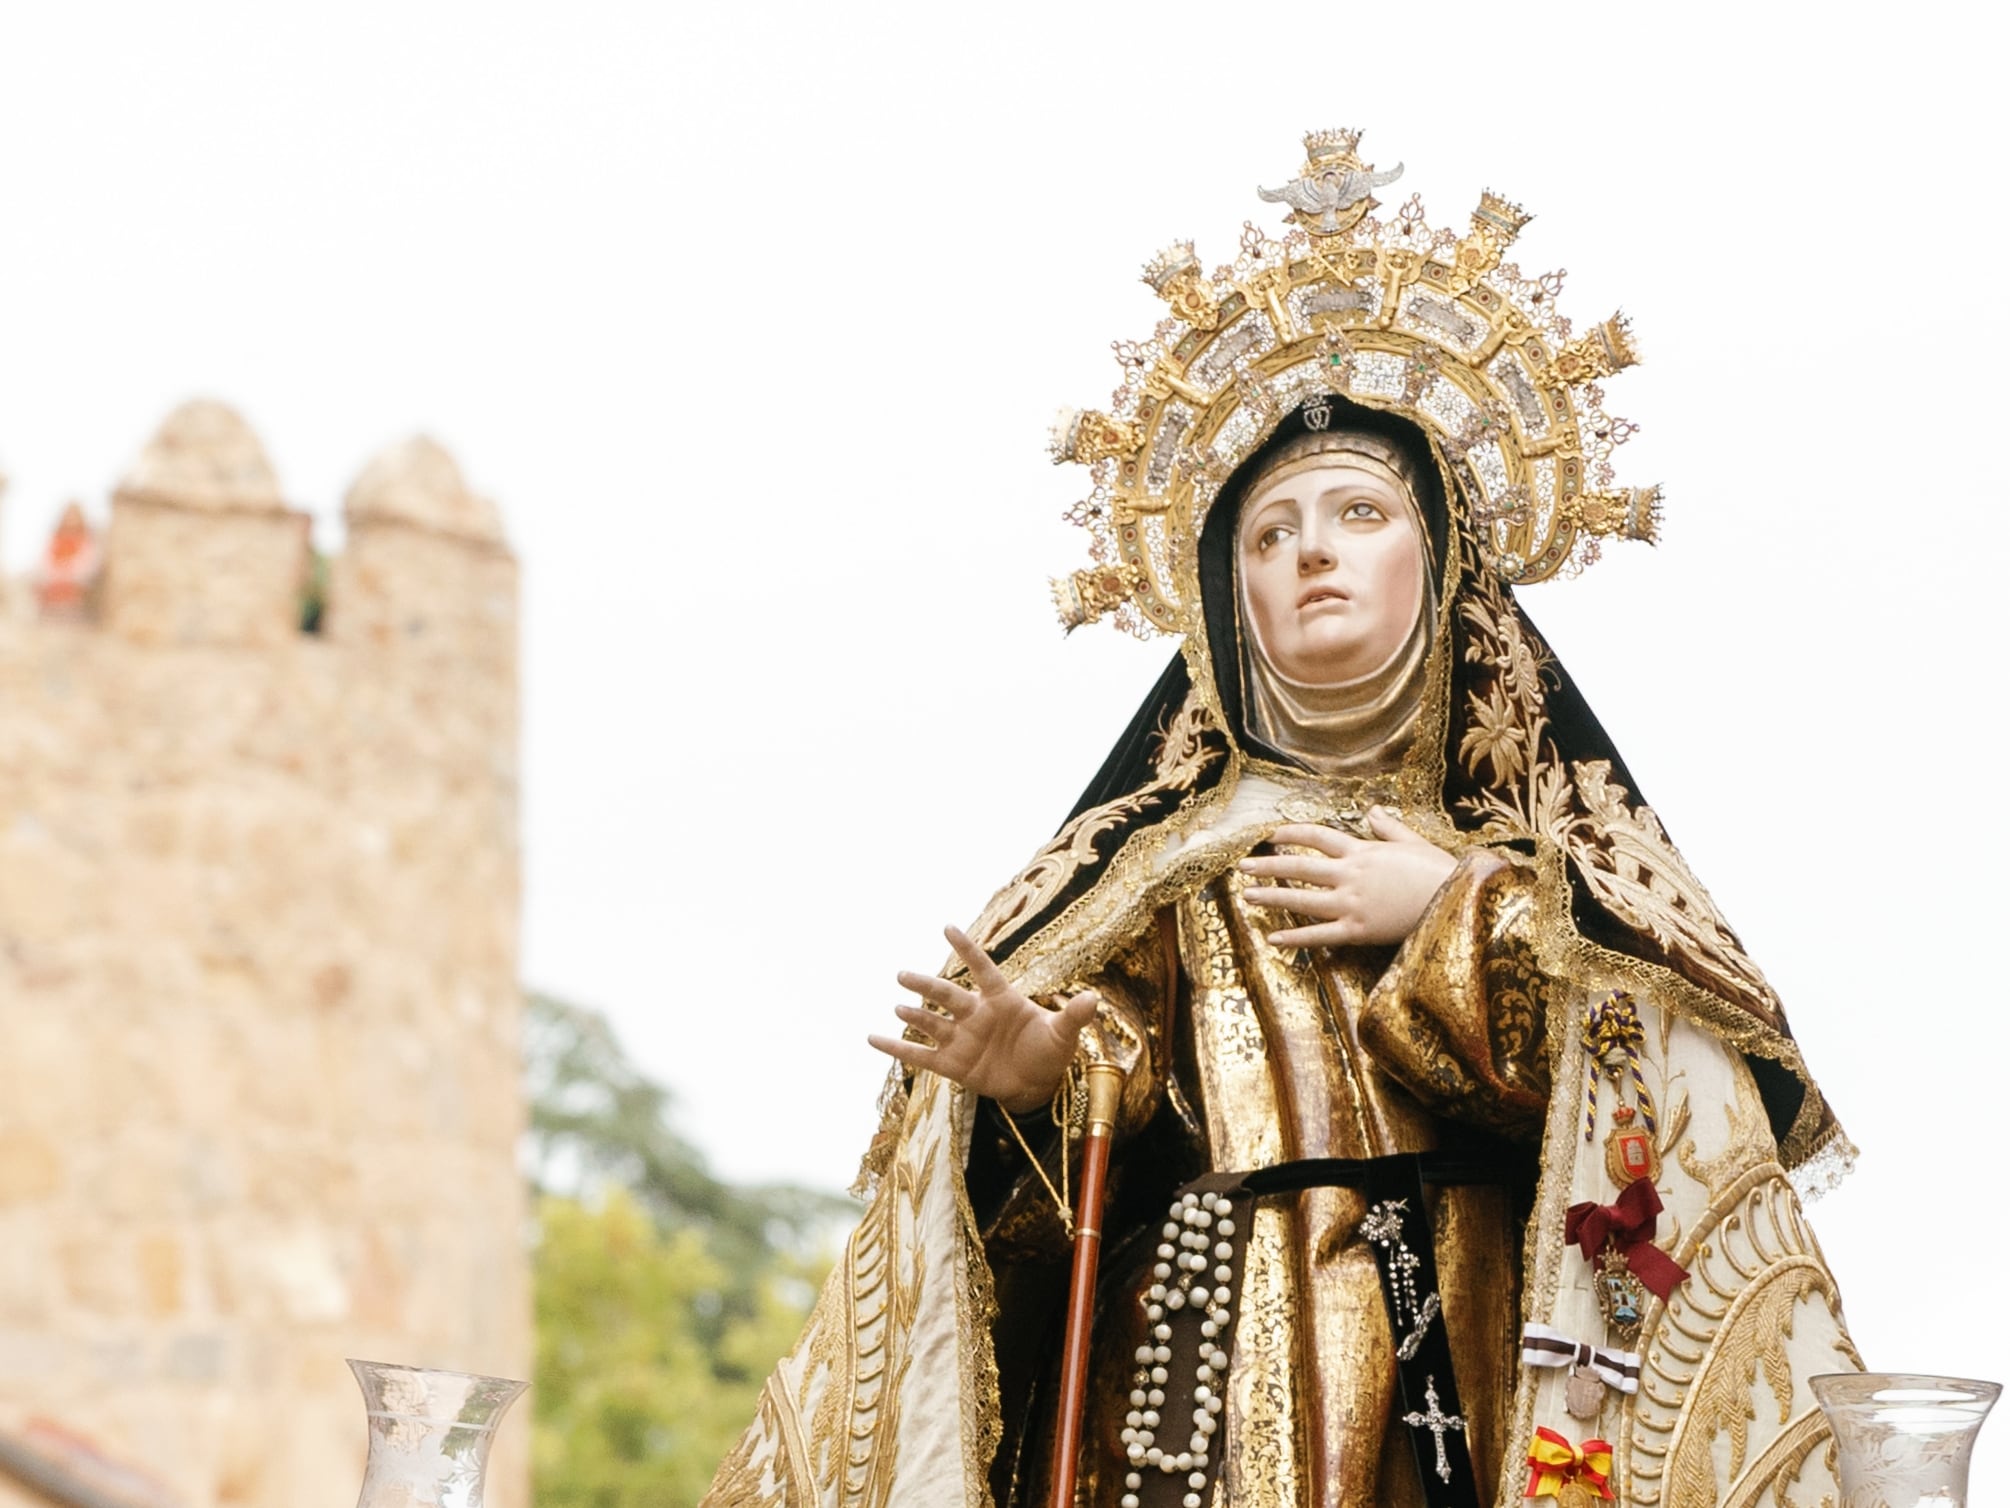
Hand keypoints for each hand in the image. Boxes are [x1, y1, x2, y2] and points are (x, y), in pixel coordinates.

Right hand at [868, 925, 1099, 1114]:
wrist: (1036, 1084)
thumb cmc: (1049, 1051)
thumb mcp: (1064, 1034)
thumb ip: (1073, 1015)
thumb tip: (1094, 998)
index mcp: (1002, 1000)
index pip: (983, 970)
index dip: (968, 950)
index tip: (948, 927)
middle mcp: (976, 1015)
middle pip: (948, 996)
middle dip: (927, 986)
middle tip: (903, 974)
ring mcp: (962, 1039)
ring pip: (932, 1023)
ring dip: (915, 1016)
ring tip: (899, 1007)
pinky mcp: (953, 1065)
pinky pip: (920, 1056)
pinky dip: (896, 1049)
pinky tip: (872, 1039)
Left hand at [1237, 808, 1457, 948]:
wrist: (1458, 901)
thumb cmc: (1439, 871)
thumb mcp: (1413, 842)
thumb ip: (1387, 827)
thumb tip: (1371, 810)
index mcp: (1362, 851)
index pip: (1317, 837)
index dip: (1291, 834)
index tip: (1271, 835)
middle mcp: (1350, 875)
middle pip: (1300, 867)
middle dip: (1269, 865)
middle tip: (1243, 866)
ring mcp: (1352, 904)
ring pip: (1303, 899)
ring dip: (1272, 897)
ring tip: (1247, 896)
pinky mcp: (1359, 931)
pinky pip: (1320, 935)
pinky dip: (1295, 937)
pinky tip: (1273, 938)